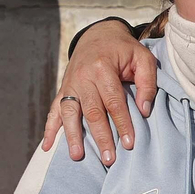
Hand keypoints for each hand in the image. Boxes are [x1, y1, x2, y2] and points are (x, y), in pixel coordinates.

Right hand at [41, 19, 157, 165]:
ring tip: (77, 156)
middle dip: (101, 137)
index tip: (129, 143)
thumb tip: (144, 110)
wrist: (97, 35)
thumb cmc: (123, 49)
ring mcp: (70, 84)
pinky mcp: (63, 89)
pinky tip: (48, 146)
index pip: (114, 101)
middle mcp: (83, 77)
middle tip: (109, 159)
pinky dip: (50, 129)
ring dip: (73, 136)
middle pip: (92, 111)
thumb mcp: (142, 57)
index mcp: (102, 68)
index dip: (122, 123)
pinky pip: (54, 110)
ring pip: (70, 112)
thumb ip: (147, 82)